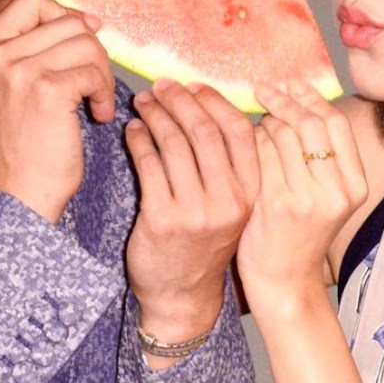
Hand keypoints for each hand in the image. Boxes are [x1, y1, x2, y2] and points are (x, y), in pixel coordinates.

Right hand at [0, 0, 115, 223]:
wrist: (21, 190)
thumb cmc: (26, 142)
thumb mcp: (18, 83)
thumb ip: (40, 47)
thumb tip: (88, 19)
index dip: (65, 15)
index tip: (82, 41)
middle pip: (66, 20)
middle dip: (92, 51)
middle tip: (92, 82)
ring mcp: (19, 70)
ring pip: (86, 44)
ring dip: (102, 75)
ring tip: (95, 102)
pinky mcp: (47, 89)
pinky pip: (94, 72)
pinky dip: (105, 94)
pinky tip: (97, 115)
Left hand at [123, 80, 258, 357]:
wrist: (181, 295)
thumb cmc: (203, 244)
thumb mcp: (229, 207)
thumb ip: (226, 167)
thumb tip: (204, 109)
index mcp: (250, 192)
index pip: (238, 131)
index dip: (213, 101)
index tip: (192, 86)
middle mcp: (228, 200)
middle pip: (204, 131)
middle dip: (179, 101)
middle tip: (161, 87)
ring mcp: (196, 211)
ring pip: (175, 144)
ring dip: (156, 115)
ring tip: (143, 103)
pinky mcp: (163, 218)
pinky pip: (149, 164)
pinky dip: (139, 140)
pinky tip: (133, 130)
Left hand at [237, 82, 366, 314]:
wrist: (284, 280)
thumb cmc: (299, 234)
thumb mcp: (325, 196)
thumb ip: (321, 156)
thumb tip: (301, 97)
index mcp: (355, 184)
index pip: (335, 123)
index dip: (311, 98)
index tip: (291, 83)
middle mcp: (336, 190)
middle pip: (310, 122)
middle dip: (285, 100)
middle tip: (264, 90)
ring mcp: (307, 198)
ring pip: (284, 133)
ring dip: (265, 117)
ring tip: (254, 116)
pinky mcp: (276, 203)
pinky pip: (261, 153)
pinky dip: (250, 139)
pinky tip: (243, 139)